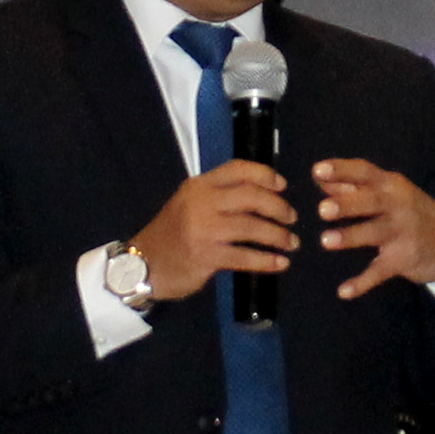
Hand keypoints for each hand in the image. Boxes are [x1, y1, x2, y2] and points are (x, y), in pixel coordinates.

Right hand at [132, 159, 294, 301]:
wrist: (142, 264)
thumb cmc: (172, 234)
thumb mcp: (188, 204)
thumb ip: (218, 196)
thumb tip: (261, 194)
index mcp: (199, 186)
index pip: (238, 169)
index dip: (265, 175)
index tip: (283, 186)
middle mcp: (201, 202)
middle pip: (251, 196)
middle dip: (279, 207)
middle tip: (292, 218)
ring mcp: (203, 229)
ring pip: (252, 227)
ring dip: (278, 235)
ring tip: (291, 243)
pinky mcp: (206, 256)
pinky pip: (245, 256)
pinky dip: (267, 260)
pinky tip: (280, 264)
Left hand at [310, 158, 434, 298]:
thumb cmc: (412, 213)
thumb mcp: (390, 194)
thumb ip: (354, 186)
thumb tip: (319, 178)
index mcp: (391, 185)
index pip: (365, 172)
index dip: (341, 170)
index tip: (317, 171)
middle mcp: (398, 206)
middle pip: (371, 201)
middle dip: (347, 204)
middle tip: (322, 209)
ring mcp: (403, 233)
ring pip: (375, 233)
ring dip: (351, 237)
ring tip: (326, 241)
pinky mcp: (404, 259)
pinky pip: (380, 271)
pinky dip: (363, 282)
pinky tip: (344, 291)